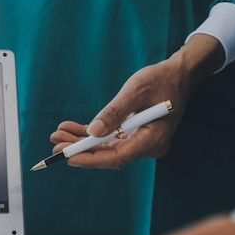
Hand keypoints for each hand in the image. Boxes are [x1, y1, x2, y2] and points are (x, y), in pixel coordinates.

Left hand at [49, 34, 224, 168]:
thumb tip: (93, 131)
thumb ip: (115, 113)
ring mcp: (141, 142)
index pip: (117, 157)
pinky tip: (71, 129)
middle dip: (81, 150)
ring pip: (107, 148)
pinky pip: (110, 139)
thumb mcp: (136, 91)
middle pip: (109, 155)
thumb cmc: (161, 79)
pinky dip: (91, 134)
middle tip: (55, 144)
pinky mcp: (135, 135)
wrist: (178, 74)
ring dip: (82, 142)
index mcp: (153, 140)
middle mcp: (147, 146)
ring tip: (58, 135)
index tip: (68, 157)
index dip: (91, 159)